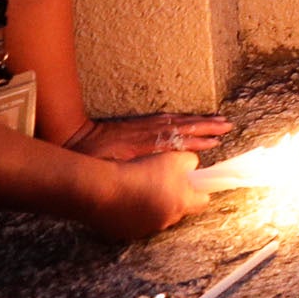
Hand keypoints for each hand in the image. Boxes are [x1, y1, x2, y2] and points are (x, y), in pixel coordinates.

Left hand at [67, 113, 234, 163]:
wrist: (70, 134)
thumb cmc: (87, 158)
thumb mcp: (105, 169)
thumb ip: (126, 173)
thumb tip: (144, 179)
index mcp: (142, 145)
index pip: (175, 142)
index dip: (195, 143)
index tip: (214, 143)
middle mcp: (147, 133)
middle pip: (182, 127)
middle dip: (206, 127)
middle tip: (227, 126)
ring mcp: (144, 126)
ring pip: (177, 121)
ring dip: (199, 120)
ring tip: (219, 120)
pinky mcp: (138, 122)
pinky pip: (167, 118)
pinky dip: (183, 118)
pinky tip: (191, 118)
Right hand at [85, 151, 208, 241]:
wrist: (104, 189)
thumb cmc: (141, 172)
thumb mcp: (174, 158)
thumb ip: (190, 162)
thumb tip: (192, 167)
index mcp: (182, 204)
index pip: (203, 201)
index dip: (198, 190)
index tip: (191, 182)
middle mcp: (166, 221)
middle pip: (178, 209)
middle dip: (173, 197)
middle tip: (160, 182)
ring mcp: (145, 229)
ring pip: (156, 217)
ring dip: (152, 206)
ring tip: (138, 188)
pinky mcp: (125, 234)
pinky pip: (134, 223)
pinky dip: (132, 213)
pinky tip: (124, 199)